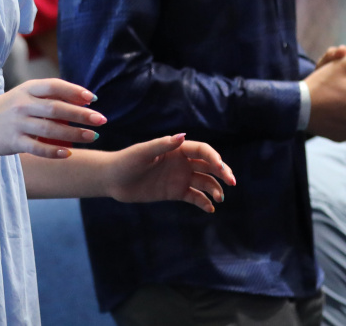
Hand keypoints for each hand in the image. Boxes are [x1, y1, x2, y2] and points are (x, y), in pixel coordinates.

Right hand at [0, 78, 105, 159]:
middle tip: (101, 120)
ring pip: (50, 129)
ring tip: (92, 136)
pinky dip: (54, 151)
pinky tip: (69, 153)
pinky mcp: (14, 142)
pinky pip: (37, 148)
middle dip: (81, 115)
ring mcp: (18, 124)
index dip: (74, 91)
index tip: (93, 98)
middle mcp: (22, 105)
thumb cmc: (11, 108)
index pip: (53, 86)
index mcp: (27, 89)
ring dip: (74, 134)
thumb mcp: (26, 95)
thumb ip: (51, 96)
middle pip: (56, 109)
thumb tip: (85, 100)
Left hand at [103, 134, 235, 213]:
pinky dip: (204, 202)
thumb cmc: (126, 161)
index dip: (214, 158)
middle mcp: (181, 162)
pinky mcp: (175, 192)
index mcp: (176, 149)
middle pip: (208, 166)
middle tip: (232, 183)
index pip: (202, 151)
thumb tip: (182, 136)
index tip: (222, 169)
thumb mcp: (143, 152)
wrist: (113, 179)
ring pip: (204, 182)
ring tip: (219, 199)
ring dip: (215, 188)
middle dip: (222, 173)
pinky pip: (195, 197)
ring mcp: (179, 177)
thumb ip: (162, 145)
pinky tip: (210, 208)